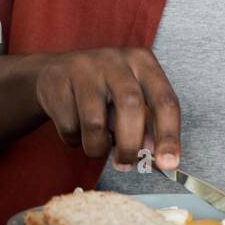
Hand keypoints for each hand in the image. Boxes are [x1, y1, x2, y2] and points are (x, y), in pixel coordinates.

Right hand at [34, 48, 180, 171]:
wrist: (55, 73)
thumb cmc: (102, 91)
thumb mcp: (130, 102)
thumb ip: (146, 128)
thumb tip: (156, 159)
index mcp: (142, 62)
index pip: (164, 100)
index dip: (169, 136)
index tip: (169, 164)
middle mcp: (115, 60)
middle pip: (131, 107)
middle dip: (131, 145)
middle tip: (126, 164)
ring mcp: (84, 68)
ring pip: (96, 123)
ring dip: (97, 147)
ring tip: (95, 144)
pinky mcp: (57, 81)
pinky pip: (69, 125)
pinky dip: (74, 139)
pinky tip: (75, 128)